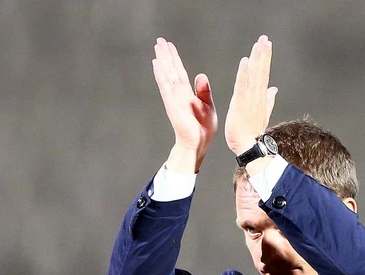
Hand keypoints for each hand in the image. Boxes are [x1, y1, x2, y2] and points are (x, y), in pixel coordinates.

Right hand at [152, 37, 217, 172]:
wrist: (198, 144)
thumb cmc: (203, 129)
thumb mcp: (208, 106)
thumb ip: (204, 91)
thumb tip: (200, 75)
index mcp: (187, 94)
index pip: (180, 72)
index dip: (175, 59)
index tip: (170, 46)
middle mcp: (178, 94)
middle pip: (171, 70)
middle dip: (166, 55)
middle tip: (159, 40)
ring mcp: (174, 98)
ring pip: (167, 75)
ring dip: (162, 60)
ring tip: (157, 47)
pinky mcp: (172, 104)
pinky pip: (165, 86)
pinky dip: (161, 74)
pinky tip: (156, 63)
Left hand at [225, 35, 277, 155]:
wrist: (248, 146)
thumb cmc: (251, 132)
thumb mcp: (262, 114)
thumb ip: (268, 100)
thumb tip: (274, 89)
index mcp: (260, 97)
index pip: (263, 74)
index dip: (265, 59)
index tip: (266, 44)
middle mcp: (257, 96)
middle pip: (261, 71)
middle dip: (263, 54)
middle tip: (265, 38)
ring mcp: (250, 100)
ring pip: (255, 75)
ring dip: (257, 59)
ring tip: (259, 44)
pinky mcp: (242, 104)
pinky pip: (243, 86)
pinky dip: (245, 73)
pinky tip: (246, 61)